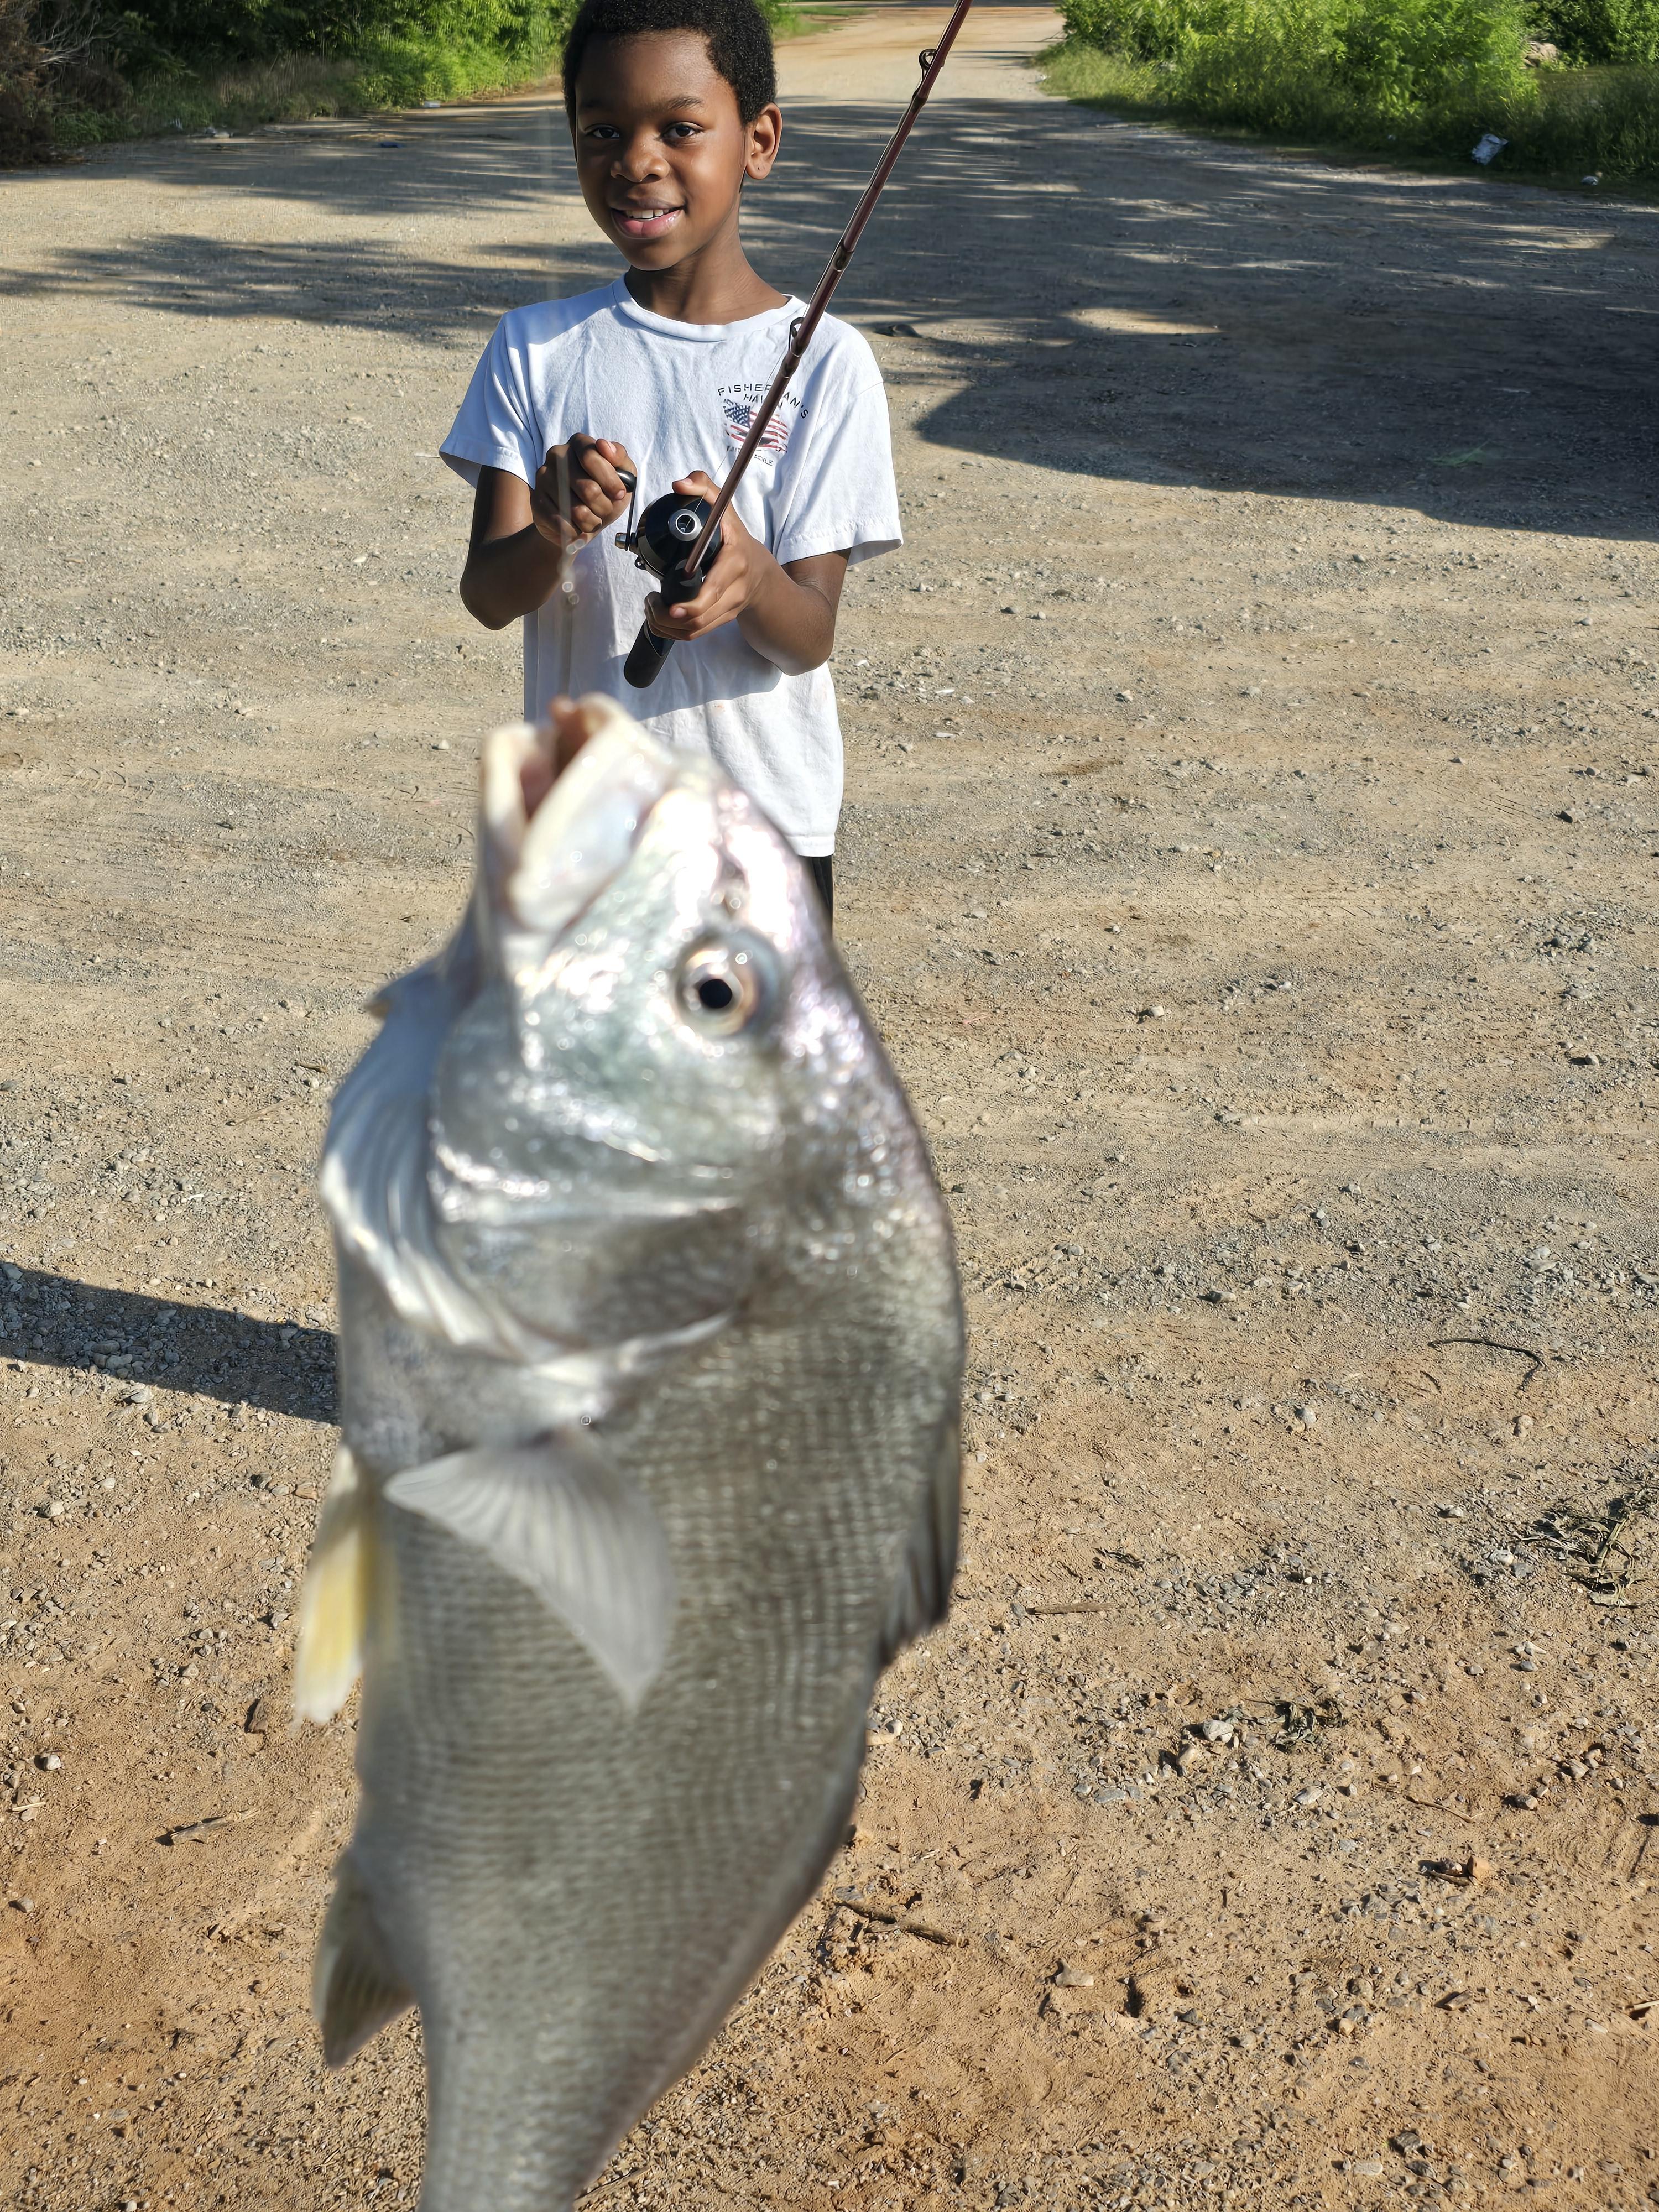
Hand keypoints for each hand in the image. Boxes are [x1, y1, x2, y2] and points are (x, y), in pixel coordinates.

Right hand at [529, 435, 636, 549]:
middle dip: (604, 506)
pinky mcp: (537, 501)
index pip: (591, 457)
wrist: (580, 520)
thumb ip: (620, 457)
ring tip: (592, 520)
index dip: (610, 481)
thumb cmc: (604, 493)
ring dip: (593, 522)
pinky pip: (563, 525)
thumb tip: (604, 445)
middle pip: (588, 488)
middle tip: (605, 509)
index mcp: (578, 443)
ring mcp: (544, 477)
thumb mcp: (621, 474)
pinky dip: (577, 532)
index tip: (619, 494)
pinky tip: (577, 527)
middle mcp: (557, 455)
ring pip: (577, 511)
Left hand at [643, 471, 774, 643]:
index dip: (691, 605)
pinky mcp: (720, 621)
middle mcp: (734, 591)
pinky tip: (661, 618)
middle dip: (667, 617)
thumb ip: (704, 488)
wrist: (761, 573)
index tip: (670, 607)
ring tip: (652, 607)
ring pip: (694, 631)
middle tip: (650, 600)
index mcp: (735, 563)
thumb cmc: (735, 538)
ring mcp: (728, 609)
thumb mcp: (724, 508)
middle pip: (699, 618)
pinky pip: (694, 636)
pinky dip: (673, 632)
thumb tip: (679, 485)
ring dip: (666, 626)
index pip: (714, 590)